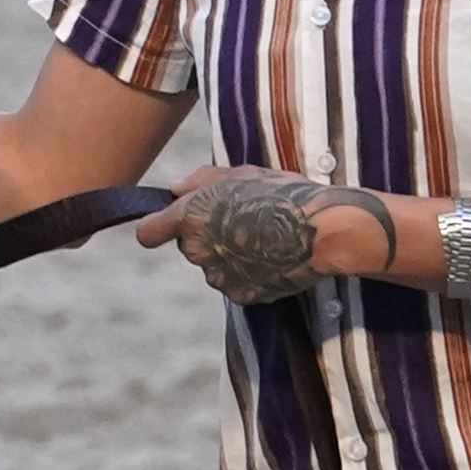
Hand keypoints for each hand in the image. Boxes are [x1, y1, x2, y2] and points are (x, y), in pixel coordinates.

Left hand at [137, 162, 394, 305]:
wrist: (322, 231)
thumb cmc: (281, 194)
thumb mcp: (238, 173)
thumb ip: (199, 181)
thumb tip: (176, 190)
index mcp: (189, 218)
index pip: (148, 233)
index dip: (158, 228)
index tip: (169, 225)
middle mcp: (199, 251)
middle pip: (190, 247)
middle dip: (207, 237)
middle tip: (240, 223)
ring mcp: (221, 277)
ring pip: (215, 267)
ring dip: (229, 257)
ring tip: (263, 240)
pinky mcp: (244, 296)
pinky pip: (238, 284)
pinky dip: (250, 275)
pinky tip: (272, 259)